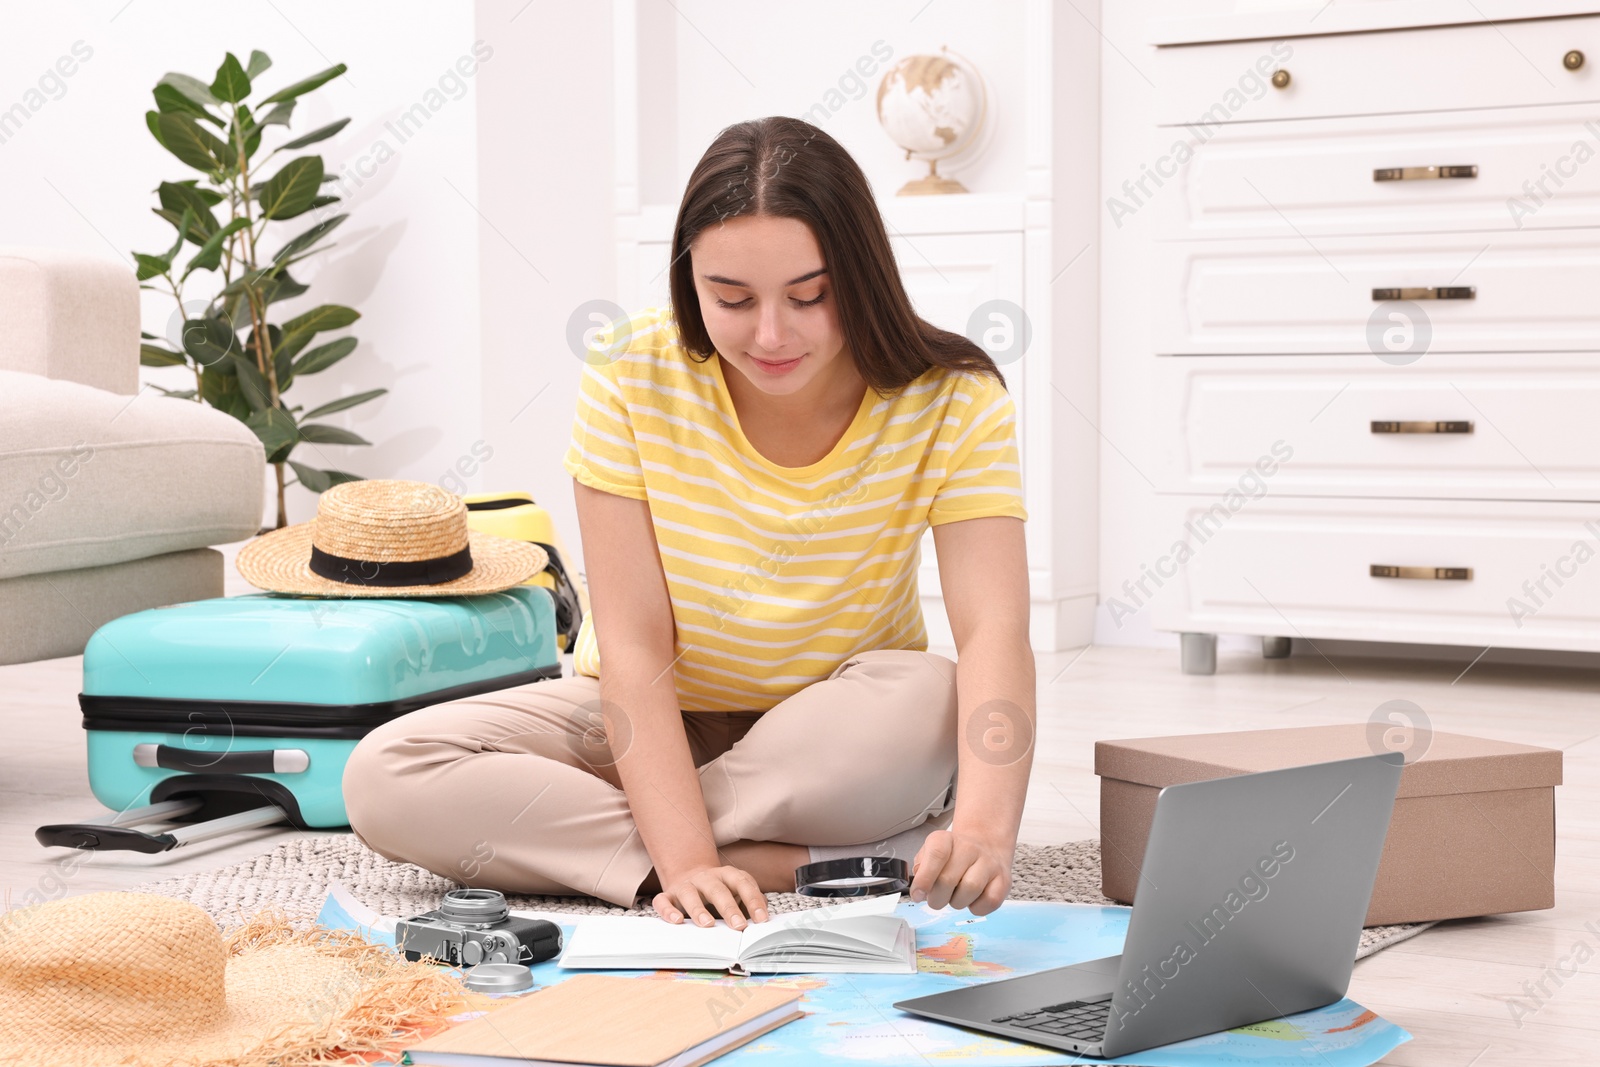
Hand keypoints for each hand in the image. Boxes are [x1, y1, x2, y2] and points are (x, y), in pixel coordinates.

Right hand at [653, 863, 769, 928]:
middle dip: (729, 908)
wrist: (691, 874)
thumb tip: (762, 917)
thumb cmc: (720, 890)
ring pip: (690, 894)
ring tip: (708, 924)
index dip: (753, 900)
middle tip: (739, 926)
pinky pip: (664, 901)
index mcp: (727, 875)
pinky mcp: (668, 895)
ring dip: (699, 909)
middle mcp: (706, 878)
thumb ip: (750, 901)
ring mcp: (686, 885)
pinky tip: (677, 921)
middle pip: (718, 890)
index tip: (762, 919)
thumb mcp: (737, 890)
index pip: (742, 883)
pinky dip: (668, 910)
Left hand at [907, 828, 1012, 914]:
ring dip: (957, 902)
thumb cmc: (953, 857)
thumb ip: (920, 869)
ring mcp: (989, 863)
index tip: (918, 894)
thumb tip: (918, 889)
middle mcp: (969, 848)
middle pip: (948, 879)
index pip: (936, 854)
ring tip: (956, 896)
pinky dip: (976, 908)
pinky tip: (972, 899)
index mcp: (947, 840)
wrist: (985, 848)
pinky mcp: (1004, 880)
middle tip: (936, 899)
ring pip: (970, 890)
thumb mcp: (930, 855)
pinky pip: (989, 902)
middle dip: (937, 898)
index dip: (924, 879)